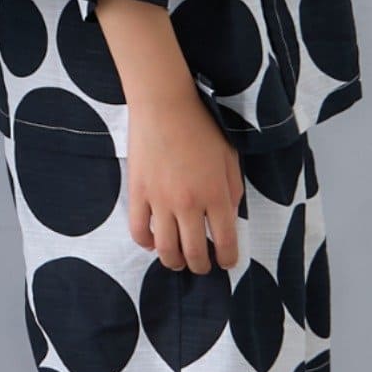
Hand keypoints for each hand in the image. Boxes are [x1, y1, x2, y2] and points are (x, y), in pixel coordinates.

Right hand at [127, 93, 244, 274]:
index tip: (226, 262)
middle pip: (194, 252)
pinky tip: (153, 241)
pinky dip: (146, 243)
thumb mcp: (230, 157)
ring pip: (165, 249)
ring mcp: (160, 201)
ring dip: (173, 261)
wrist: (164, 106)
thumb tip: (228, 215)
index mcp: (217, 194)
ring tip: (177, 261)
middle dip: (201, 266)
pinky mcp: (138, 194)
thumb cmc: (201, 127)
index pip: (226, 241)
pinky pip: (139, 231)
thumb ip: (232, 189)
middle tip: (202, 266)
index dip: (228, 259)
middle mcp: (189, 203)